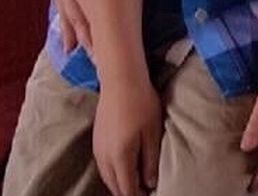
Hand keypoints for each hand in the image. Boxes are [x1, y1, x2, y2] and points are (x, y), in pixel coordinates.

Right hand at [93, 76, 161, 195]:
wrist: (120, 81)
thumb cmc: (141, 104)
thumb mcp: (153, 132)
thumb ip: (151, 160)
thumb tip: (150, 183)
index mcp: (120, 157)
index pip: (127, 188)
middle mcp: (105, 157)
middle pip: (115, 186)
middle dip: (128, 193)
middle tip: (143, 193)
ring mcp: (98, 149)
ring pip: (107, 177)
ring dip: (120, 184)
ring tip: (135, 186)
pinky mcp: (96, 141)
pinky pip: (104, 166)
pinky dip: (113, 174)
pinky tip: (123, 170)